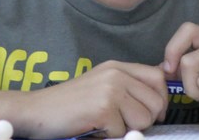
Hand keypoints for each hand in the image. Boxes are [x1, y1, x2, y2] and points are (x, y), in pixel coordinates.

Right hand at [20, 60, 167, 138]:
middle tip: (124, 123)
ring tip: (107, 123)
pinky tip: (95, 127)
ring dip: (128, 128)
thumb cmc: (70, 102)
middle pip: (156, 102)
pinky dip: (110, 136)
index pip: (158, 77)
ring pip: (144, 119)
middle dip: (146, 119)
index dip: (160, 98)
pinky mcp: (103, 109)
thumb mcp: (101, 83)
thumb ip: (127, 85)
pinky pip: (123, 132)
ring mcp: (110, 90)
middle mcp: (116, 74)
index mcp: (117, 66)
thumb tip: (159, 98)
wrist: (37, 110)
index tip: (152, 111)